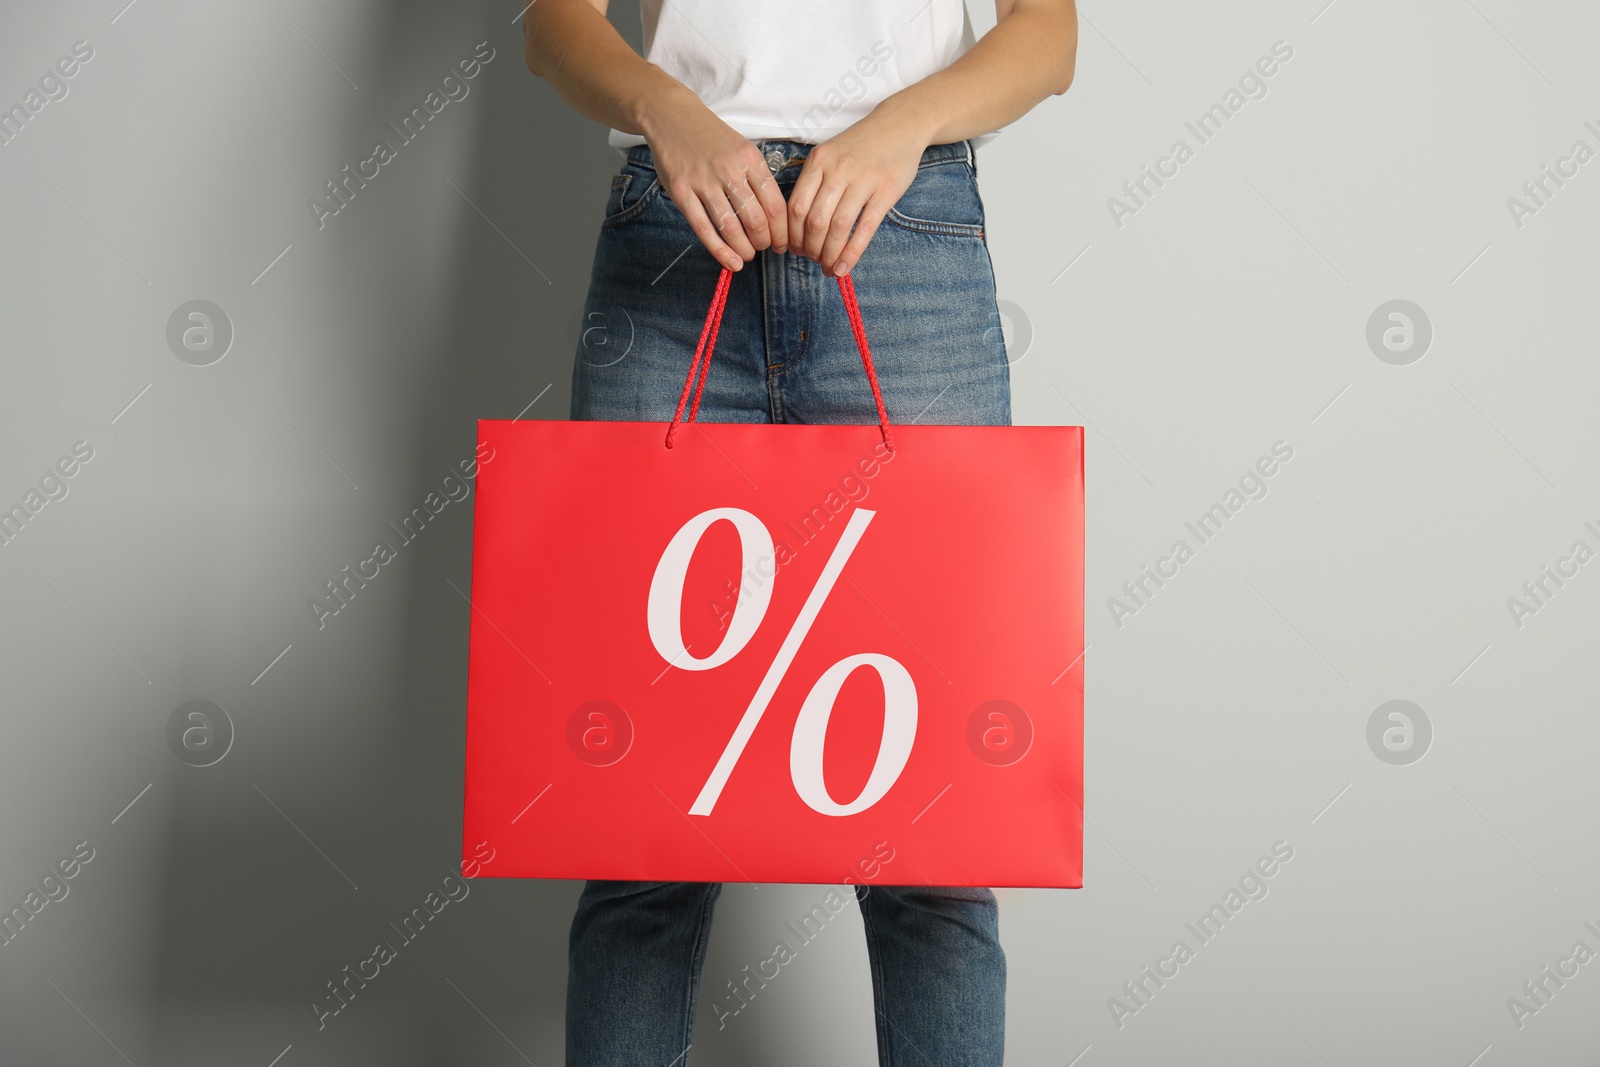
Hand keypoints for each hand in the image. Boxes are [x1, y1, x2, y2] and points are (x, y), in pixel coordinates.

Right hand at [641, 87, 788, 270]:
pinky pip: (703, 228)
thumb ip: (757, 178)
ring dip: (744, 249)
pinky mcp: (681, 192)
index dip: (781, 231)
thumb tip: (774, 217)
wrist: (673, 116)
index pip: (775, 205)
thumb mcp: (743, 149)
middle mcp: (729, 170)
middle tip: (764, 248)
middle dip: (764, 242)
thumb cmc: (711, 137)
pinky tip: (730, 262)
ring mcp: (703, 181)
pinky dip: (719, 250)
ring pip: (731, 227)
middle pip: (756, 220)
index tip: (782, 242)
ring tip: (747, 256)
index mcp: (750, 160)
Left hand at [788, 116, 925, 276]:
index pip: (796, 207)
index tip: (795, 249)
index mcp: (818, 161)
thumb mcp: (830, 154)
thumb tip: (801, 226)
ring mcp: (863, 180)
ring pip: (838, 227)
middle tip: (814, 260)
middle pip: (815, 221)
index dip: (793, 235)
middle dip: (810, 249)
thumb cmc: (862, 145)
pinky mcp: (886, 191)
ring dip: (830, 254)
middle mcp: (837, 170)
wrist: (900, 124)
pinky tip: (845, 267)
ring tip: (829, 267)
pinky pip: (865, 228)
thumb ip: (815, 182)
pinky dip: (852, 253)